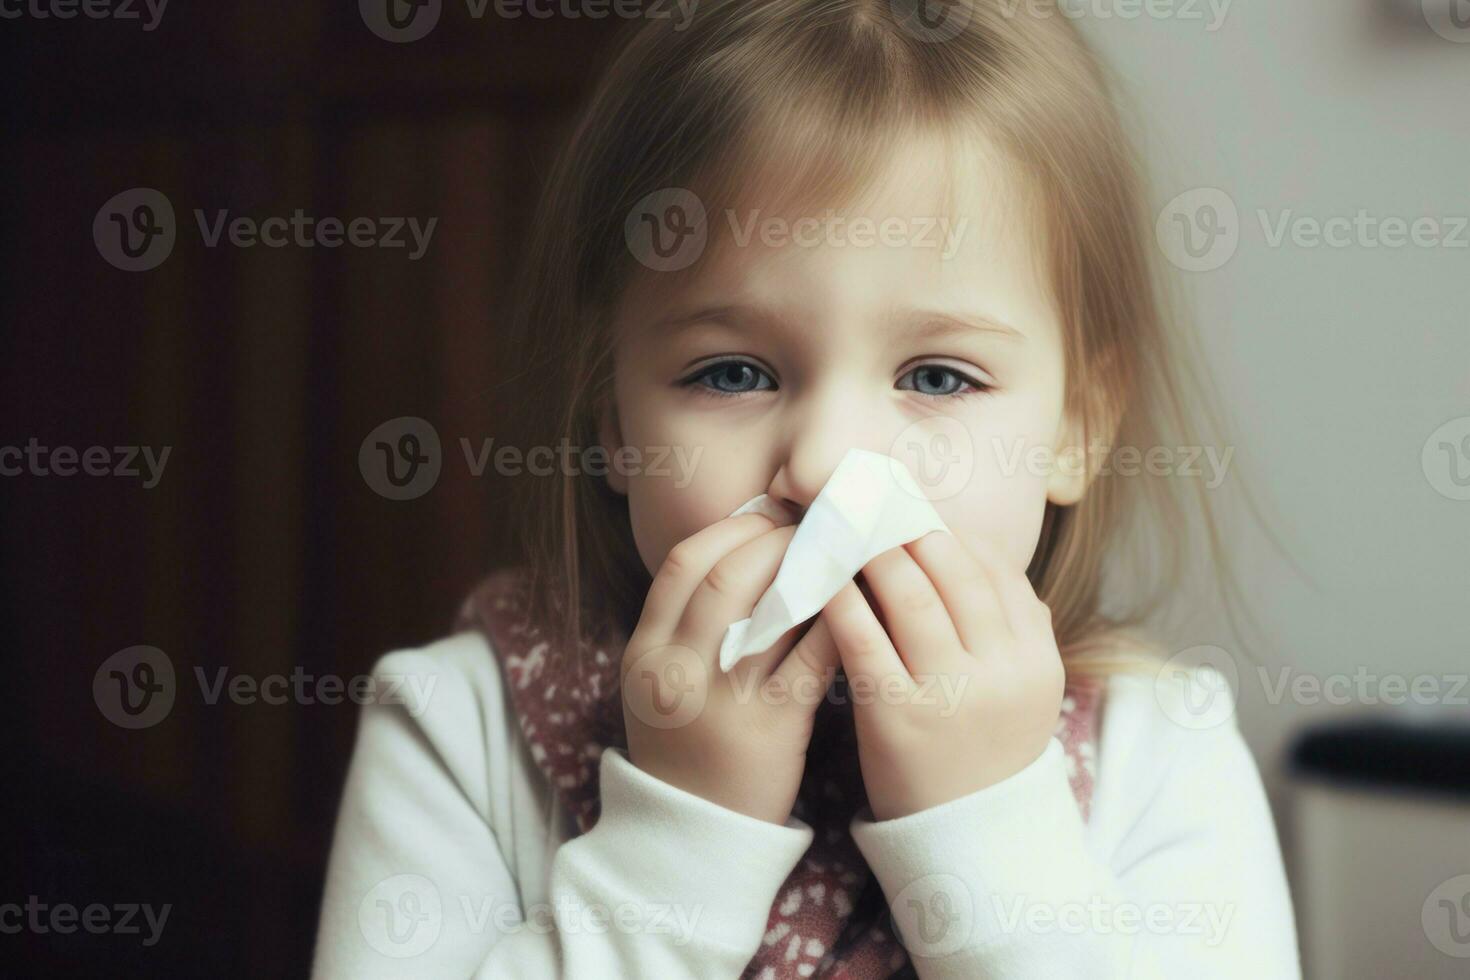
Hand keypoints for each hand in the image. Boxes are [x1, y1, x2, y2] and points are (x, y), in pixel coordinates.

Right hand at [621, 512, 841, 823]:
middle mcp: (676, 670)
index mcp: (646, 652)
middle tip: (815, 527)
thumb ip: (687, 626)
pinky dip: (838, 623)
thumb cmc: (689, 749)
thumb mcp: (663, 685)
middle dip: (776, 540)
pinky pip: (809, 658)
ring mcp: (720, 700)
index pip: (683, 563)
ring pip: (769, 610)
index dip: (732, 529)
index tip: (772, 513)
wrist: (693, 838)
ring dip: (813, 571)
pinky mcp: (768, 728)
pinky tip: (860, 607)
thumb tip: (747, 551)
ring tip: (843, 554)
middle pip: (725, 575)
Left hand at [820, 529, 1064, 820]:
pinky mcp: (897, 716)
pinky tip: (820, 579)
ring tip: (842, 528)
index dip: (948, 532)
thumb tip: (983, 552)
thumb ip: (1017, 625)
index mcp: (1036, 658)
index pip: (994, 570)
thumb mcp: (1024, 690)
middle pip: (952, 571)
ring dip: (871, 552)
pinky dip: (841, 599)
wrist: (969, 839)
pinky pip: (864, 639)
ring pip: (910, 594)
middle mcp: (1001, 670)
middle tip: (868, 501)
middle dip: (907, 528)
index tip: (910, 508)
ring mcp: (951, 692)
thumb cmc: (986, 751)